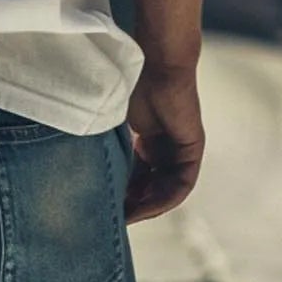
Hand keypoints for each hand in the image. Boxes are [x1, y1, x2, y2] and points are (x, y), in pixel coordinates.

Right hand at [121, 62, 204, 222]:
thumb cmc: (133, 82)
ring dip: (149, 206)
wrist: (158, 64)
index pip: (137, 175)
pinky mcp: (192, 151)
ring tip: (128, 218)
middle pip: (150, 186)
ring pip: (166, 190)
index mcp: (149, 139)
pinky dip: (165, 198)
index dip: (122, 191)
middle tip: (114, 217)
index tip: (106, 204)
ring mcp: (180, 150)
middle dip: (133, 204)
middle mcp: (165, 148)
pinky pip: (181, 185)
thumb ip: (112, 145)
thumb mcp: (118, 122)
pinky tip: (147, 207)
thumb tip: (89, 167)